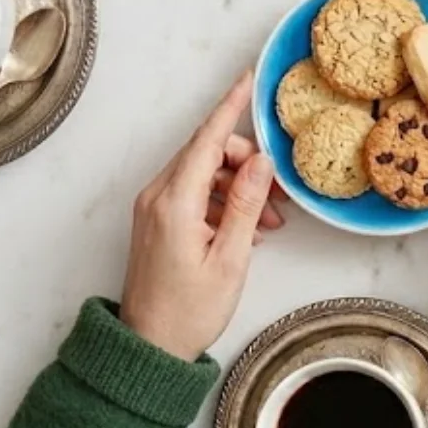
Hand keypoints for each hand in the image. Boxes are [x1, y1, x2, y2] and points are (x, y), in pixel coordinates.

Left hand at [120, 73, 285, 360]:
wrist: (149, 348)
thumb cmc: (188, 311)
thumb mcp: (230, 258)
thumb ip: (247, 204)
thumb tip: (261, 161)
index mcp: (175, 202)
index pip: (207, 140)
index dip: (230, 107)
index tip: (248, 79)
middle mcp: (158, 196)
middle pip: (207, 152)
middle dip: (246, 161)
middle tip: (278, 192)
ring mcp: (154, 208)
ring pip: (203, 172)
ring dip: (239, 185)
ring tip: (269, 220)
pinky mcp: (157, 220)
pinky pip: (194, 192)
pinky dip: (224, 200)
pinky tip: (247, 228)